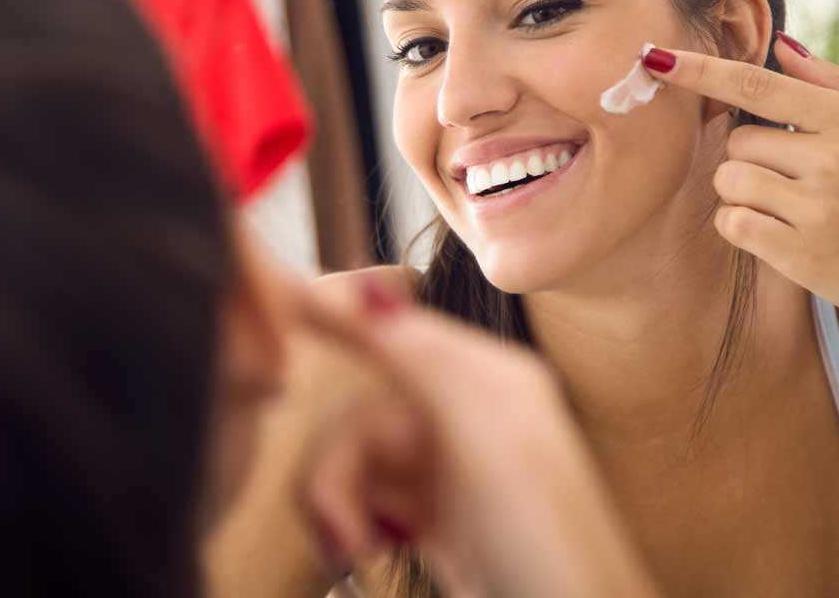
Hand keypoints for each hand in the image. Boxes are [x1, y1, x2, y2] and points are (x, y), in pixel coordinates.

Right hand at [294, 282, 659, 597]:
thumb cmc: (547, 548)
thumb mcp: (486, 438)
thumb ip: (424, 359)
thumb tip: (368, 289)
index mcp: (489, 381)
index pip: (399, 329)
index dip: (343, 320)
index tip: (290, 307)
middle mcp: (469, 416)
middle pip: (363, 409)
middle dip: (337, 465)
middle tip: (342, 530)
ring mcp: (452, 470)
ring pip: (360, 456)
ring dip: (342, 501)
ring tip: (357, 550)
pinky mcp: (440, 519)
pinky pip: (371, 497)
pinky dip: (357, 521)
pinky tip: (377, 548)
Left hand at [640, 32, 838, 334]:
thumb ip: (830, 83)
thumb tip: (780, 43)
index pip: (757, 86)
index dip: (701, 71)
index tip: (657, 57)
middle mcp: (834, 159)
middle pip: (736, 142)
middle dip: (750, 159)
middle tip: (794, 181)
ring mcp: (816, 207)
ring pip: (729, 181)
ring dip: (743, 195)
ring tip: (789, 209)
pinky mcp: (797, 252)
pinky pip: (731, 222)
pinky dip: (741, 227)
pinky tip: (778, 234)